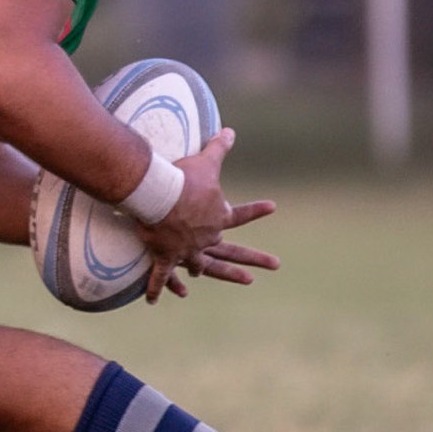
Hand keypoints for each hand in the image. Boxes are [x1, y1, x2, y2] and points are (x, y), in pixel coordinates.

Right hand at [132, 130, 275, 303]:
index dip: (254, 210)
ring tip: (217, 283)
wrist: (159, 198)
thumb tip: (231, 130)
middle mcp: (207, 238)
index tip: (272, 207)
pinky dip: (158, 288)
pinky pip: (161, 277)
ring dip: (213, 274)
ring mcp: (188, 251)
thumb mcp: (205, 162)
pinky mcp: (165, 257)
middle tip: (275, 264)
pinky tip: (156, 300)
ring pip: (203, 267)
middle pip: (232, 251)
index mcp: (217, 218)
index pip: (240, 215)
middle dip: (253, 258)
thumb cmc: (183, 179)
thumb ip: (218, 148)